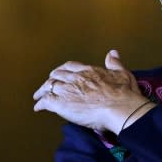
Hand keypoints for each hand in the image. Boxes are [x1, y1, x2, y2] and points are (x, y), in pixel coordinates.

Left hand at [33, 50, 148, 132]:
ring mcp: (67, 90)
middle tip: (48, 85)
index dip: (62, 70)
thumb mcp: (122, 74)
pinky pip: (45, 101)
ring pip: (49, 87)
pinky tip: (38, 108)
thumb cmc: (123, 94)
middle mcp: (75, 78)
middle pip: (57, 75)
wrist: (119, 108)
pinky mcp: (61, 103)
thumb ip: (114, 63)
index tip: (59, 73)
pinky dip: (40, 104)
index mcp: (88, 71)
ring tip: (38, 96)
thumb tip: (112, 53)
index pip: (70, 67)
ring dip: (42, 91)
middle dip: (51, 80)